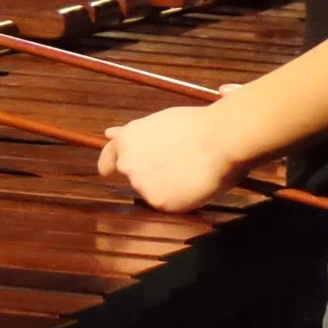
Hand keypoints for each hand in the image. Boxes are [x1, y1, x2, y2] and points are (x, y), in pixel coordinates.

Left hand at [98, 103, 252, 212]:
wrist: (221, 140)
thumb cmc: (195, 126)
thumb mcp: (157, 122)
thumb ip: (130, 134)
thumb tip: (108, 133)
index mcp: (126, 141)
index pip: (106, 161)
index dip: (112, 166)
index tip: (113, 172)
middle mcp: (128, 165)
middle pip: (133, 177)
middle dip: (149, 175)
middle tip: (175, 165)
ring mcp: (142, 185)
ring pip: (151, 192)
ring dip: (165, 187)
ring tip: (188, 170)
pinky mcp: (159, 203)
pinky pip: (168, 205)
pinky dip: (179, 199)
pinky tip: (193, 183)